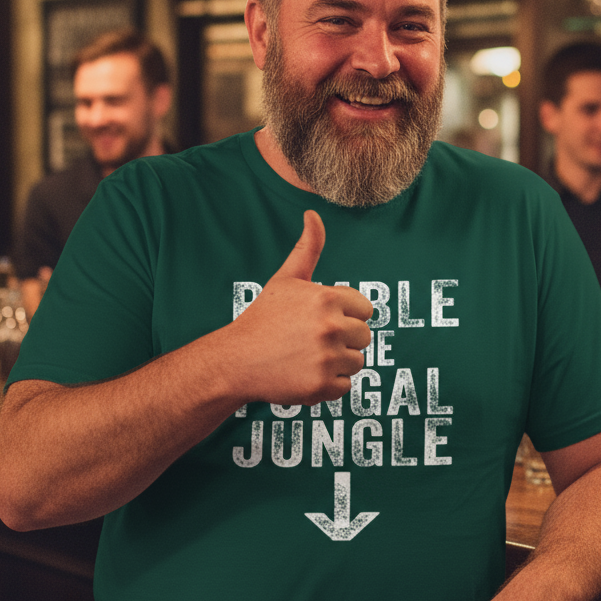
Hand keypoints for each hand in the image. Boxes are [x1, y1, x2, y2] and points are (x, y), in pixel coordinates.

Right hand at [227, 210, 372, 405]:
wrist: (235, 361)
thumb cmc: (263, 318)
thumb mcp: (285, 279)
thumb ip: (307, 248)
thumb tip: (313, 213)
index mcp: (327, 298)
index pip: (365, 310)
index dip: (345, 315)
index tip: (320, 321)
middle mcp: (331, 327)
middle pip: (364, 337)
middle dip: (343, 340)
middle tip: (310, 342)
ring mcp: (327, 358)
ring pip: (357, 362)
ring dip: (337, 364)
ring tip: (306, 358)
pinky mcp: (323, 386)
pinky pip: (345, 387)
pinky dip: (327, 386)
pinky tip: (303, 375)